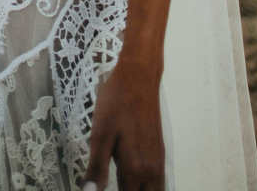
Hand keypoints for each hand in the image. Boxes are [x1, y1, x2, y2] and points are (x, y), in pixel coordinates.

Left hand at [84, 59, 164, 190]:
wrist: (138, 77)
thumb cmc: (116, 102)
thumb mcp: (100, 134)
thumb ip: (97, 168)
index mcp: (135, 169)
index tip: (99, 189)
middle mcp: (151, 170)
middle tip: (111, 185)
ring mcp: (158, 161)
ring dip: (139, 190)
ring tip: (121, 182)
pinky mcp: (159, 152)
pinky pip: (157, 182)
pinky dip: (147, 186)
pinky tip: (133, 179)